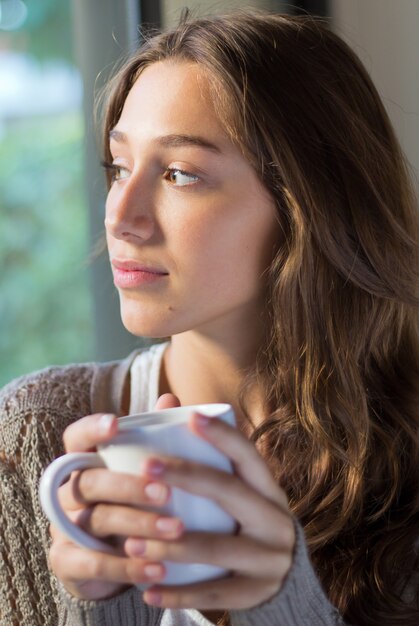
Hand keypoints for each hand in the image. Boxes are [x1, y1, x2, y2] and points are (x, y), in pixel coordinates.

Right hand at [48, 394, 182, 599]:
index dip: (92, 429)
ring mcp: (64, 526)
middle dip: (129, 485)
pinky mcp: (66, 561)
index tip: (116, 424)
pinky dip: (128, 566)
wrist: (112, 559)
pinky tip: (159, 568)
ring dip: (138, 525)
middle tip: (166, 491)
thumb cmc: (130, 503)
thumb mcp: (140, 472)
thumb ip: (154, 437)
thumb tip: (170, 399)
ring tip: (176, 529)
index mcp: (85, 462)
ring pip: (97, 519)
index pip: (76, 438)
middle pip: (91, 480)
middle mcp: (69, 491)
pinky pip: (93, 562)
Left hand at [124, 413, 295, 611]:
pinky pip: (214, 595)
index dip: (223, 436)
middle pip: (230, 492)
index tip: (191, 416)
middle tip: (145, 466)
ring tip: (129, 542)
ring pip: (216, 548)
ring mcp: (269, 560)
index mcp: (269, 490)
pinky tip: (146, 590)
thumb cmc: (246, 523)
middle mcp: (275, 520)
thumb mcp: (240, 492)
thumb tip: (168, 401)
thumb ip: (207, 454)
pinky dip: (178, 593)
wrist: (285, 583)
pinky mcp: (256, 594)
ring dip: (170, 545)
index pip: (249, 456)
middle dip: (186, 477)